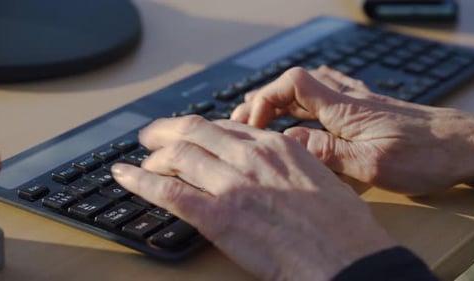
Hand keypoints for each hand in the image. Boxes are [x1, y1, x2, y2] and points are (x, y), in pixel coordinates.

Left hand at [112, 116, 394, 280]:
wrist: (349, 259)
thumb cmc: (342, 227)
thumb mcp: (321, 179)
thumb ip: (291, 166)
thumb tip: (273, 168)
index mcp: (278, 147)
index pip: (227, 128)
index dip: (202, 130)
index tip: (192, 135)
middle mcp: (251, 157)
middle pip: (196, 131)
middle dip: (168, 131)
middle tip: (152, 135)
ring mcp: (233, 184)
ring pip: (179, 155)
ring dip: (153, 153)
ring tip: (139, 156)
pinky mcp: (218, 216)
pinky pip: (168, 190)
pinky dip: (140, 180)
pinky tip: (124, 175)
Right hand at [231, 66, 473, 194]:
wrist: (465, 145)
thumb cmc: (425, 155)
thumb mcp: (371, 163)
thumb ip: (327, 150)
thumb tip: (288, 141)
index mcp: (343, 108)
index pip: (293, 84)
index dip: (266, 98)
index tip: (254, 123)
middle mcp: (347, 99)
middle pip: (294, 87)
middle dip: (263, 102)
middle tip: (244, 122)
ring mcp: (357, 103)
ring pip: (308, 92)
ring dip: (281, 102)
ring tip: (261, 118)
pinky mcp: (367, 111)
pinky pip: (327, 96)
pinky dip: (305, 101)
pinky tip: (302, 109)